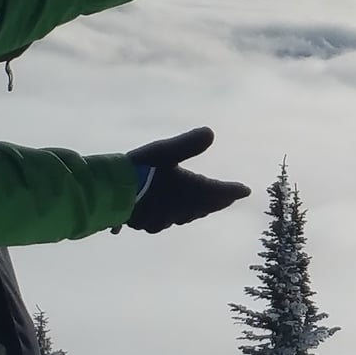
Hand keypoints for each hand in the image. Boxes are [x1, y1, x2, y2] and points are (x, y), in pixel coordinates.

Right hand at [123, 127, 251, 232]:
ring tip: (200, 207)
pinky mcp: (145, 222)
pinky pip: (165, 220)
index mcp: (190, 193)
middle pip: (203, 206)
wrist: (109, 193)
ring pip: (184, 216)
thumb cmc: (139, 170)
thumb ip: (188, 144)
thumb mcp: (165, 151)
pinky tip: (165, 215)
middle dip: (216, 202)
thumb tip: (210, 132)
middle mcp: (179, 209)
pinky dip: (172, 214)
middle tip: (228, 199)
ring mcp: (162, 219)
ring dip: (195, 210)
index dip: (233, 191)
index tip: (247, 191)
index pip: (219, 192)